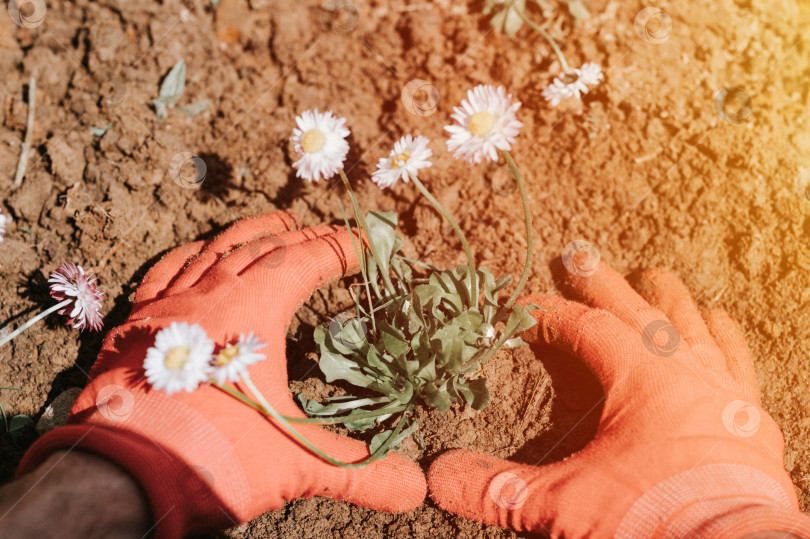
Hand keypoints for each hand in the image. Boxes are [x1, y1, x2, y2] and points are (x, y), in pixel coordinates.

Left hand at [18, 212, 425, 536]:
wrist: (118, 476)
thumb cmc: (213, 458)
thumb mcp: (296, 464)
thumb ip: (360, 472)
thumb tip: (414, 489)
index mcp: (255, 309)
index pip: (308, 260)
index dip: (342, 248)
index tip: (367, 245)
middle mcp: (212, 294)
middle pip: (266, 247)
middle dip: (305, 237)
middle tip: (331, 237)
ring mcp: (170, 306)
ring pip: (217, 250)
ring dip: (252, 234)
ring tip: (278, 224)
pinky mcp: (136, 326)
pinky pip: (166, 272)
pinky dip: (190, 255)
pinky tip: (200, 252)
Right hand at [428, 261, 809, 536]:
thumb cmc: (652, 518)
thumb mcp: (566, 503)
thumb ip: (500, 487)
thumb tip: (439, 476)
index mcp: (641, 376)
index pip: (583, 328)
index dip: (546, 313)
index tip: (518, 306)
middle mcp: (685, 370)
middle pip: (637, 311)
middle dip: (603, 284)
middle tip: (581, 255)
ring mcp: (722, 391)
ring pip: (693, 326)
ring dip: (668, 300)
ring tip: (655, 276)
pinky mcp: (750, 417)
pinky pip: (738, 361)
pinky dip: (725, 338)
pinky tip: (720, 321)